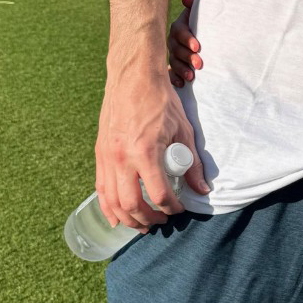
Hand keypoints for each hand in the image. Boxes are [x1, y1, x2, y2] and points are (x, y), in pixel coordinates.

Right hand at [95, 63, 206, 226]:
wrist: (133, 77)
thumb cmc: (160, 100)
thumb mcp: (183, 131)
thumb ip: (192, 163)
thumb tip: (202, 188)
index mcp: (145, 152)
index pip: (159, 194)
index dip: (172, 208)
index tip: (179, 209)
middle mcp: (122, 158)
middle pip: (132, 204)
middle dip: (148, 219)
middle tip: (161, 222)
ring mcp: (107, 156)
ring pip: (112, 201)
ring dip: (127, 218)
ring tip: (141, 225)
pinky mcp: (100, 152)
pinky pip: (100, 187)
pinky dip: (108, 206)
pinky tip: (116, 217)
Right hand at [167, 0, 201, 87]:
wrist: (205, 40)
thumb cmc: (204, 23)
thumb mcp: (200, 14)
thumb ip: (195, 5)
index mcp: (180, 27)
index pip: (180, 31)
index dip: (187, 39)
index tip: (198, 47)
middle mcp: (174, 41)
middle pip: (176, 49)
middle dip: (188, 57)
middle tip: (199, 64)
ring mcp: (173, 55)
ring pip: (174, 62)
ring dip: (182, 70)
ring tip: (191, 77)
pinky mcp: (175, 68)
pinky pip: (171, 74)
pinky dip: (175, 79)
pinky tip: (181, 84)